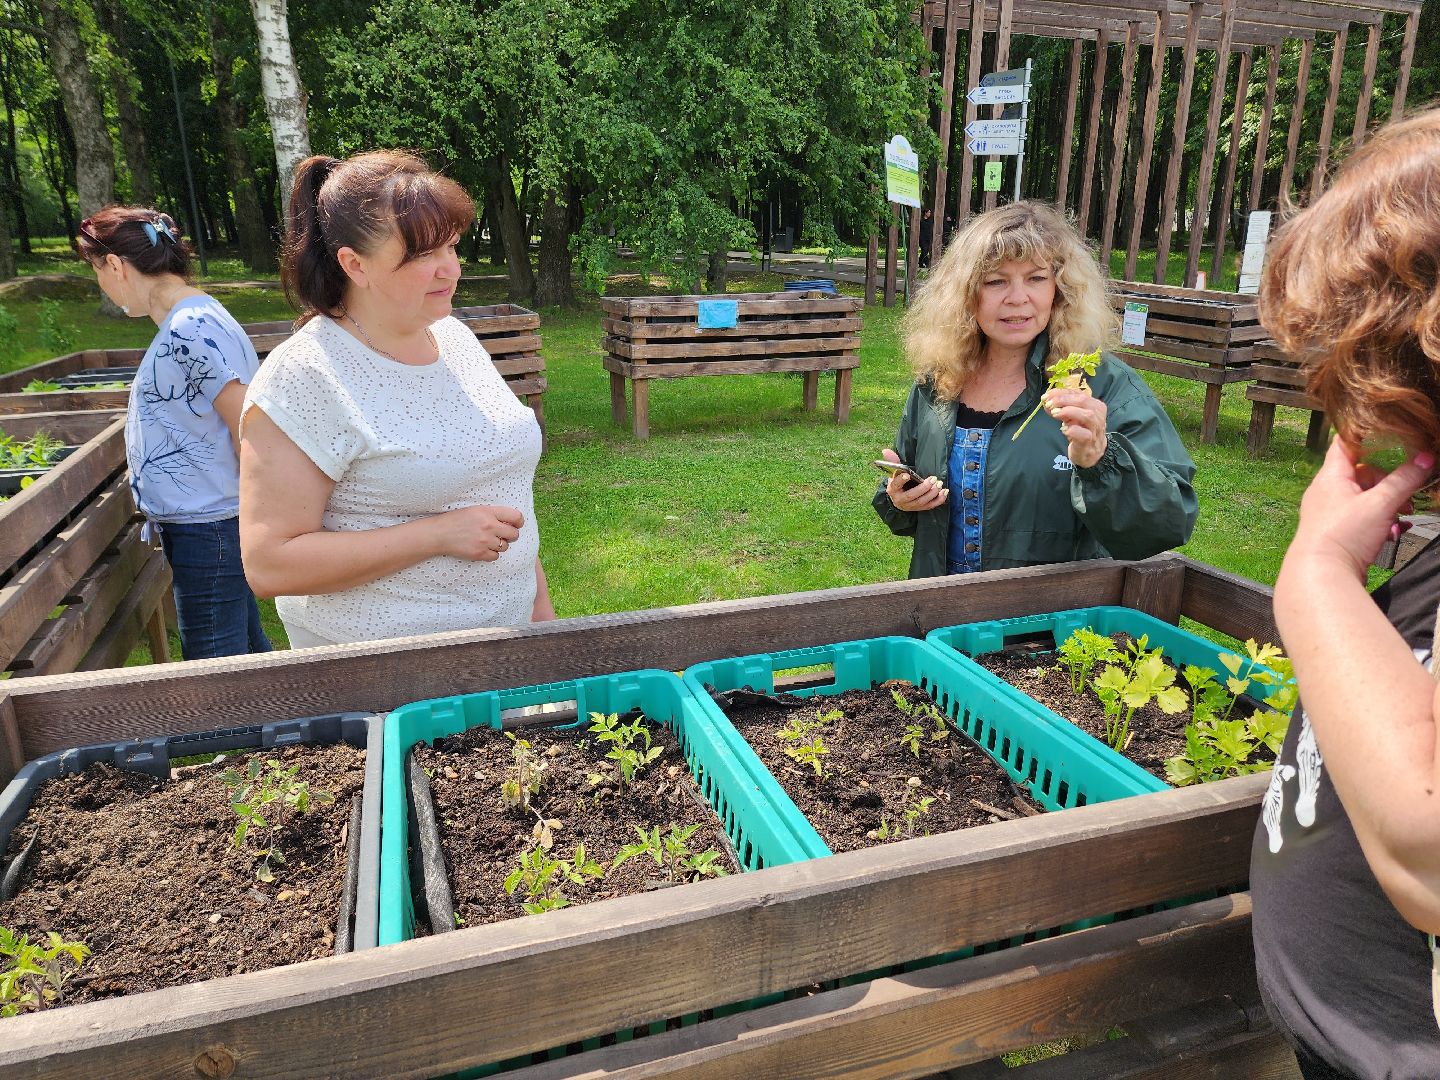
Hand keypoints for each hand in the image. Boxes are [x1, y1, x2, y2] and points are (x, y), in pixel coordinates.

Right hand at [428, 505, 523, 561]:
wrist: (439, 534)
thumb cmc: (456, 520)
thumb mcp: (475, 510)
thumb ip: (492, 514)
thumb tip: (510, 523)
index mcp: (488, 512)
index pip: (515, 516)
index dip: (519, 522)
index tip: (517, 525)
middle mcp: (489, 526)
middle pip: (514, 534)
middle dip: (511, 535)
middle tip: (503, 535)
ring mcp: (485, 541)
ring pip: (505, 546)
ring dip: (500, 545)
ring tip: (489, 541)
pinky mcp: (480, 553)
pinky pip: (495, 556)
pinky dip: (491, 554)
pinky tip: (483, 548)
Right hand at [880, 448, 947, 511]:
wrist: (899, 499)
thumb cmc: (898, 483)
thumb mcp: (894, 474)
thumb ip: (893, 462)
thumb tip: (885, 450)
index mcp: (893, 489)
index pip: (896, 485)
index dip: (901, 480)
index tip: (907, 474)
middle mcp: (901, 499)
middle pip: (911, 495)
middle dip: (923, 488)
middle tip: (934, 479)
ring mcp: (911, 506)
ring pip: (922, 502)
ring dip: (932, 493)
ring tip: (940, 484)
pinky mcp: (920, 509)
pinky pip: (930, 506)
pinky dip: (938, 500)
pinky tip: (944, 492)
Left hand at [1043, 386, 1107, 468]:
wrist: (1090, 452)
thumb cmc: (1081, 431)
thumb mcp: (1071, 416)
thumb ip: (1060, 407)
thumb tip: (1046, 400)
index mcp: (1094, 405)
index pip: (1078, 393)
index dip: (1061, 393)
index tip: (1046, 396)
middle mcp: (1098, 415)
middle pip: (1083, 401)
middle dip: (1063, 400)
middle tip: (1049, 404)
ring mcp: (1095, 429)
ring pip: (1087, 415)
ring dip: (1068, 412)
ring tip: (1055, 414)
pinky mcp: (1089, 442)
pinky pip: (1084, 435)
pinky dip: (1073, 430)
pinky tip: (1063, 430)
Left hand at [1285, 439, 1434, 580]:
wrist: (1322, 576)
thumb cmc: (1342, 536)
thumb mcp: (1380, 503)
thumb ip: (1404, 479)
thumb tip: (1425, 458)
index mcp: (1331, 476)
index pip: (1346, 443)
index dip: (1368, 436)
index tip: (1392, 437)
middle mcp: (1326, 491)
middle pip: (1363, 474)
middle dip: (1390, 483)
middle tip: (1407, 496)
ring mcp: (1330, 512)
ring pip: (1366, 498)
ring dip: (1388, 506)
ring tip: (1402, 517)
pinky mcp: (1337, 531)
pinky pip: (1362, 519)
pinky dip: (1380, 522)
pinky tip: (1394, 533)